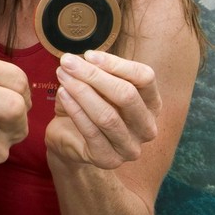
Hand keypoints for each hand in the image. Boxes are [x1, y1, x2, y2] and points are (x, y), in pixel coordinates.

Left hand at [45, 50, 159, 169]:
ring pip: (107, 115)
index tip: (88, 54)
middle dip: (93, 75)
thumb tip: (85, 58)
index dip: (116, 64)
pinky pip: (91, 132)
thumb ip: (98, 71)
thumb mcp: (97, 85)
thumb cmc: (87, 105)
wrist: (68, 138)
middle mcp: (147, 127)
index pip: (144, 77)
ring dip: (81, 91)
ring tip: (62, 75)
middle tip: (67, 62)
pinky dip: (75, 110)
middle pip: (126, 95)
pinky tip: (62, 93)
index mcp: (152, 104)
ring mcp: (130, 147)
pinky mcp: (108, 160)